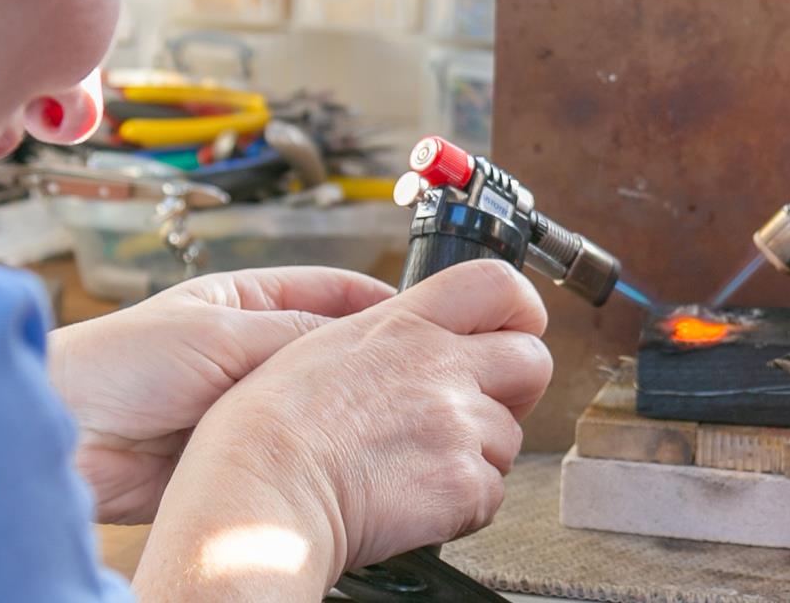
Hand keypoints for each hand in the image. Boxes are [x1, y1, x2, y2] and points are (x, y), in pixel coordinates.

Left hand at [48, 266, 393, 523]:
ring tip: (391, 417)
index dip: (376, 301)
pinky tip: (348, 457)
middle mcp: (252, 351)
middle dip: (372, 361)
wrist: (65, 436)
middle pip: (330, 352)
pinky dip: (318, 454)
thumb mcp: (217, 331)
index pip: (329, 291)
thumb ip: (293, 333)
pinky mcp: (238, 454)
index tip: (423, 316)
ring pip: (316, 405)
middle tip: (422, 371)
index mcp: (245, 302)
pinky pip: (292, 451)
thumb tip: (362, 333)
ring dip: (344, 412)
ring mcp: (247, 404)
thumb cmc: (117, 364)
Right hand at [133, 260, 552, 600]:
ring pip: (508, 437)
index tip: (513, 327)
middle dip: (515, 387)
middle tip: (480, 406)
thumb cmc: (264, 431)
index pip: (498, 285)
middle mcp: (440, 366)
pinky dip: (464, 505)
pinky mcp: (463, 484)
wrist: (259, 495)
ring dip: (476, 453)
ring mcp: (457, 424)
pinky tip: (416, 502)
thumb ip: (380, 333)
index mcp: (404, 325)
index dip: (518, 308)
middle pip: (531, 360)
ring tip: (416, 466)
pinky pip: (491, 494)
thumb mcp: (317, 346)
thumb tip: (405, 335)